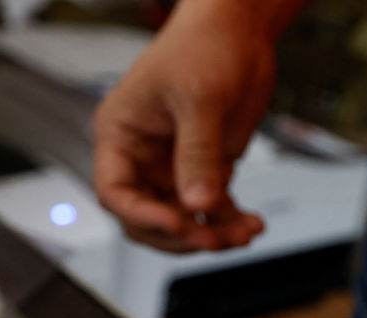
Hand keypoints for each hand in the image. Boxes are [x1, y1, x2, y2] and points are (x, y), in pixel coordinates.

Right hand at [92, 4, 276, 253]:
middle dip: (180, 235)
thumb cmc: (203, 45)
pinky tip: (251, 225)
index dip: (143, 216)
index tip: (178, 223)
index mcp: (121, 136)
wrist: (240, 30)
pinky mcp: (205, 170)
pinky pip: (212, 211)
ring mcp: (174, 168)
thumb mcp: (199, 99)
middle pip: (147, 219)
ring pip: (183, 221)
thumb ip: (198, 153)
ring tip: (242, 233)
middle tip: (213, 238)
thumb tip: (198, 202)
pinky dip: (231, 223)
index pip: (115, 193)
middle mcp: (143, 158)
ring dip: (212, 235)